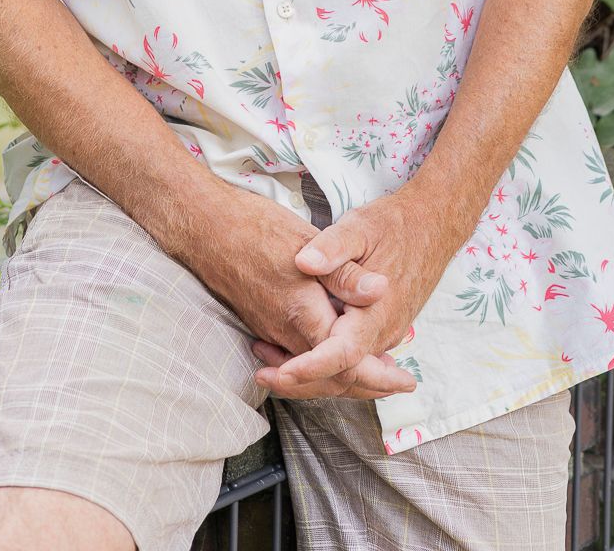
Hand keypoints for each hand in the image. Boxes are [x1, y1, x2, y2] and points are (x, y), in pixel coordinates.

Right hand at [194, 184, 415, 400]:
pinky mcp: (262, 324)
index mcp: (304, 317)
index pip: (348, 364)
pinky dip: (320, 363)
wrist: (205, 229)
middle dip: (368, 385)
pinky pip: (297, 357)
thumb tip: (382, 290)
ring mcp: (272, 332)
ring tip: (374, 370)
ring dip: (345, 375)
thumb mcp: (308, 242)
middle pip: (333, 378)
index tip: (408, 381)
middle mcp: (287, 335)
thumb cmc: (255, 229)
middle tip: (398, 382)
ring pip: (314, 371)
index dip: (381, 377)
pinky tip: (330, 352)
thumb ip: (345, 273)